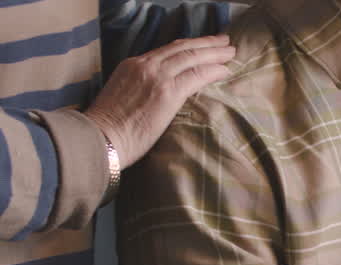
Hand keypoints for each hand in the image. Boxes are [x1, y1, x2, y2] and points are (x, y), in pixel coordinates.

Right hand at [83, 35, 235, 168]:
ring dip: (214, 53)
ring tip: (231, 52)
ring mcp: (156, 77)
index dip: (188, 46)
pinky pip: (196, 76)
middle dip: (206, 43)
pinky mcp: (167, 92)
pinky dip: (213, 71)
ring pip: (191, 57)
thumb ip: (141, 88)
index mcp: (132, 65)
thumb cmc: (109, 128)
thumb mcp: (123, 96)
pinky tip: (225, 70)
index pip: (166, 50)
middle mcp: (144, 65)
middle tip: (225, 41)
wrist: (99, 137)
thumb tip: (158, 95)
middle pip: (182, 48)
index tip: (204, 45)